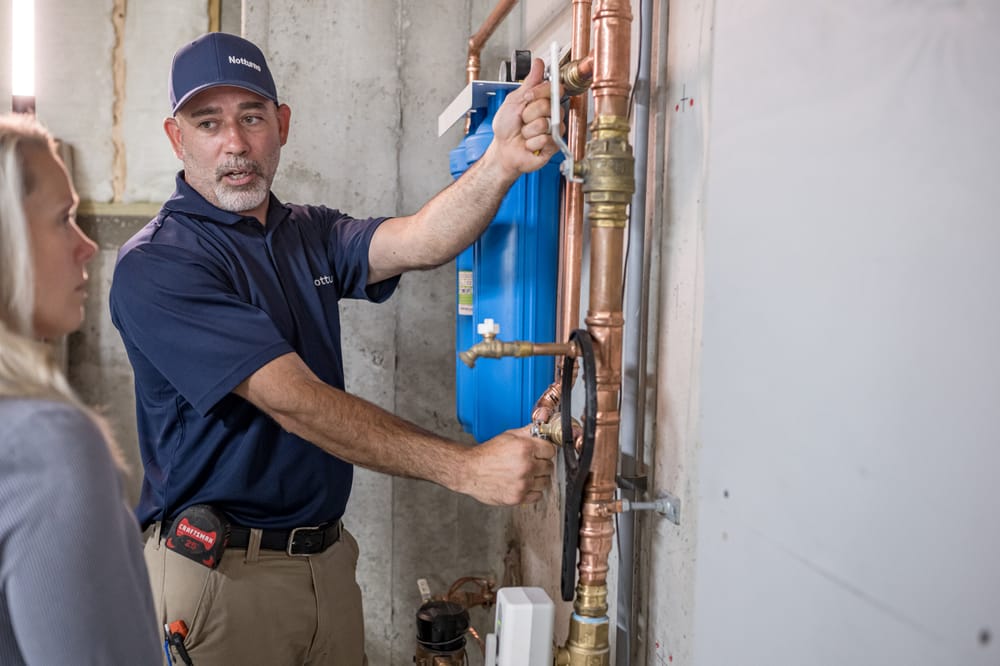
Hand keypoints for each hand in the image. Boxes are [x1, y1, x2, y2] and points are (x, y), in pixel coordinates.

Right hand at [460, 425, 556, 504]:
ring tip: (526, 474)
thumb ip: (528, 432)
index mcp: (525, 448)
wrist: (469, 471)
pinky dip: (533, 491)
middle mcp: (526, 466)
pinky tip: (524, 485)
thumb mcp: (508, 436)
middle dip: (541, 464)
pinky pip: (538, 496)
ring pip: (545, 482)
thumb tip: (543, 427)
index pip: (550, 450)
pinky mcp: (518, 497)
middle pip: (549, 466)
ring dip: (538, 478)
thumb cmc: (486, 454)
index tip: (540, 452)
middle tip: (531, 463)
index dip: (544, 450)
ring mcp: (523, 483)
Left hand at [489, 58, 564, 177]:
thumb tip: (538, 64)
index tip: (527, 97)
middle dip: (528, 114)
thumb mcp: (514, 100)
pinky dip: (531, 143)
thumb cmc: (507, 127)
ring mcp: (554, 129)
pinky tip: (529, 144)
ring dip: (528, 130)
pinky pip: (544, 139)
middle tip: (523, 120)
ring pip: (544, 124)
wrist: (504, 149)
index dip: (539, 92)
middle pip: (547, 105)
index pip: (553, 88)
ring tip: (525, 133)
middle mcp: (552, 114)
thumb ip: (529, 83)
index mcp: (544, 100)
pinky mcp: (554, 145)